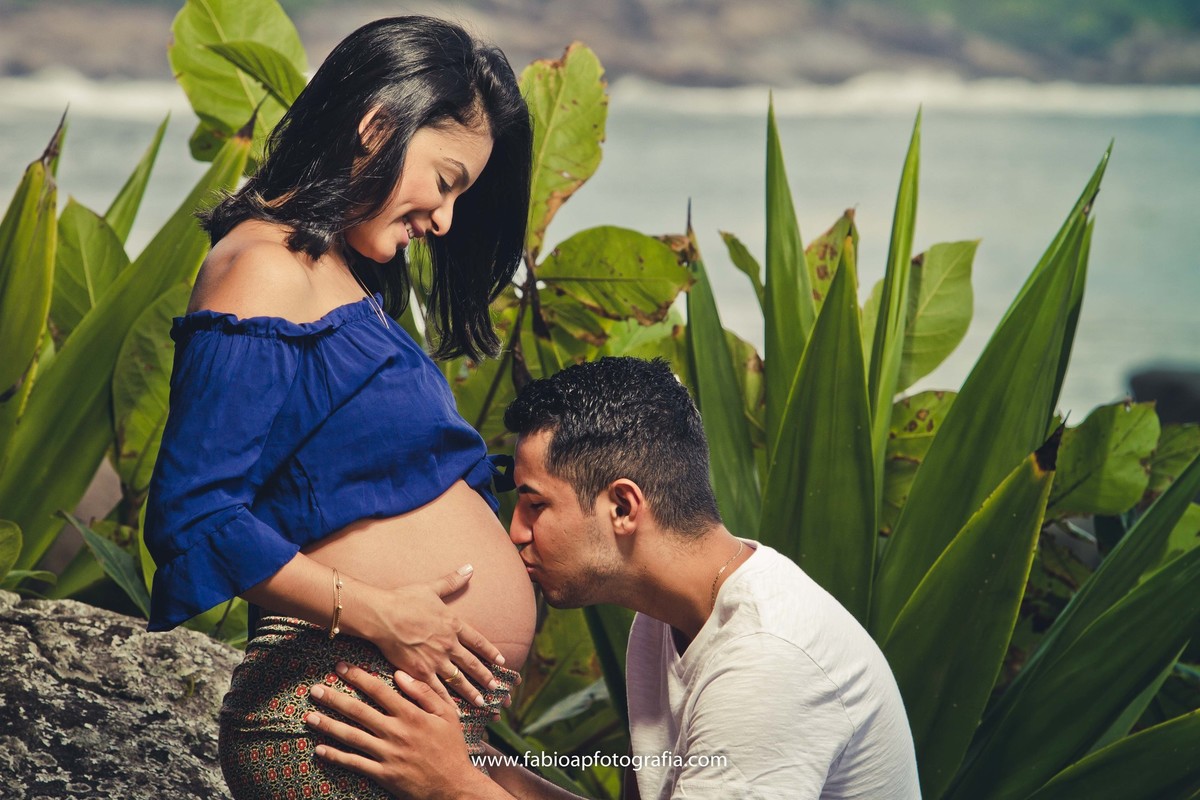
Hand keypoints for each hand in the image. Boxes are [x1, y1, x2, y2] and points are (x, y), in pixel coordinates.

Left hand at [305, 662, 476, 798]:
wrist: (454, 785)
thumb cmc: (452, 747)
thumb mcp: (447, 714)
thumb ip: (424, 693)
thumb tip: (400, 674)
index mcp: (411, 715)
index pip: (379, 690)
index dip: (358, 677)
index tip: (341, 667)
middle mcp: (396, 732)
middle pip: (359, 711)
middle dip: (334, 698)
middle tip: (314, 689)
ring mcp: (388, 754)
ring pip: (352, 736)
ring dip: (328, 725)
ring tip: (309, 716)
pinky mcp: (383, 774)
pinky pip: (355, 763)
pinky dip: (336, 756)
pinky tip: (320, 749)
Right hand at [369, 564, 503, 707]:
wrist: (383, 616)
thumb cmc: (405, 600)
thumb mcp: (432, 588)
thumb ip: (452, 581)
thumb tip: (469, 567)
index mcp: (453, 625)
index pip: (478, 641)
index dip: (491, 652)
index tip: (501, 661)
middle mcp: (449, 644)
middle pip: (472, 664)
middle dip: (486, 676)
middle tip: (497, 688)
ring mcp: (435, 660)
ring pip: (458, 680)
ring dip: (471, 692)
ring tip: (482, 702)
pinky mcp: (420, 672)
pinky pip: (436, 690)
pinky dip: (446, 701)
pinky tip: (454, 711)